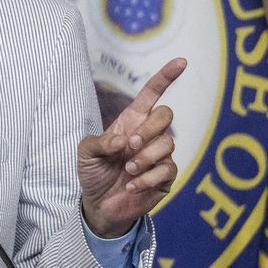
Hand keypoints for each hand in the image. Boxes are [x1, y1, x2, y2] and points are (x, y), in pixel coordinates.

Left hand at [76, 57, 185, 238]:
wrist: (99, 205)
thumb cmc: (93, 173)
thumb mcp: (85, 153)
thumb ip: (100, 142)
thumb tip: (123, 140)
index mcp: (132, 121)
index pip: (152, 93)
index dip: (166, 76)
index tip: (182, 62)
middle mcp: (149, 134)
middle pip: (166, 114)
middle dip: (150, 128)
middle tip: (131, 146)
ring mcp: (159, 155)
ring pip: (168, 143)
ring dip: (145, 158)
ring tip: (127, 170)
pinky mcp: (166, 177)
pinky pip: (168, 169)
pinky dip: (147, 178)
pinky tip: (132, 186)